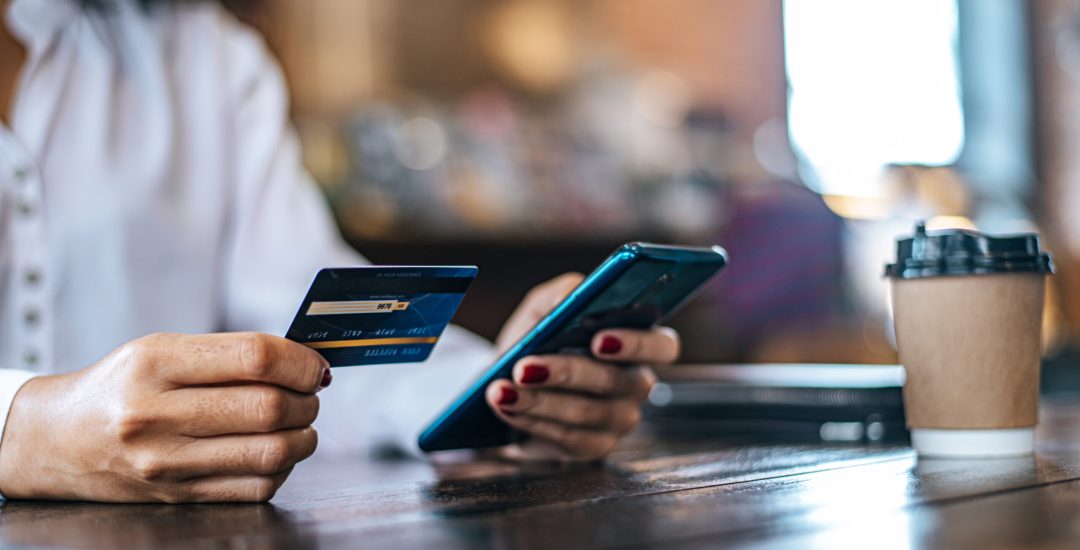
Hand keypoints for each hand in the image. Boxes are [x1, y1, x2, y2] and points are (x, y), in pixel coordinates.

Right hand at [0, 333, 329, 501]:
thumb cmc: (121, 386)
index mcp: (156, 363)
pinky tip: (275, 450)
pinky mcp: (178, 496)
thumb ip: (230, 354)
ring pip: (271, 453)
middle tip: (310, 394)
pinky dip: (282, 468)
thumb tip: (305, 363)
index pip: (255, 358)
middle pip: (269, 408)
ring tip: (300, 423)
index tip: (315, 366)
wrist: (59, 439)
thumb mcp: (162, 350)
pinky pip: (256, 487)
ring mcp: (166, 462)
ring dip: (304, 436)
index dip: (301, 361)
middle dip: (307, 400)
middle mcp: (156, 414)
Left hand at [486, 274, 678, 460]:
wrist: (509, 378)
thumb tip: (572, 297)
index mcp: (638, 343)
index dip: (636, 343)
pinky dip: (532, 421)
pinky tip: (506, 407)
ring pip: (586, 412)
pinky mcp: (594, 446)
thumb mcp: (545, 306)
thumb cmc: (538, 337)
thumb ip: (563, 293)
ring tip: (500, 390)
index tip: (597, 339)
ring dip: (538, 400)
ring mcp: (619, 419)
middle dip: (567, 373)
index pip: (663, 345)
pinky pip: (568, 438)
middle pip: (617, 382)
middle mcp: (636, 383)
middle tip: (525, 367)